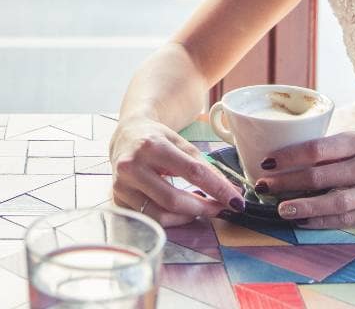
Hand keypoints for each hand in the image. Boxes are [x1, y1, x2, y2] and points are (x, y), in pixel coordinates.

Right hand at [109, 118, 243, 226]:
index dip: (218, 189)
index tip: (236, 201)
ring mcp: (122, 185)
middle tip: (219, 209)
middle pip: (174, 199)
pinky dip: (171, 219)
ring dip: (187, 216)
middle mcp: (132, 166)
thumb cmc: (157, 139)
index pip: (192, 172)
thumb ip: (205, 167)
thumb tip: (231, 192)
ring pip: (161, 215)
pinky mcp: (118, 200)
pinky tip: (179, 210)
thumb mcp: (182, 144)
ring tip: (199, 208)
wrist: (126, 135)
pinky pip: (150, 219)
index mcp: (152, 146)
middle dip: (203, 208)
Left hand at [256, 132, 354, 228]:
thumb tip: (287, 159)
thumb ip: (332, 149)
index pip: (316, 148)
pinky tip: (303, 220)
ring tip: (280, 209)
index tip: (266, 162)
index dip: (288, 156)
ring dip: (302, 206)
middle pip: (319, 175)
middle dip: (286, 182)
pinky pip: (346, 219)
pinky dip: (322, 221)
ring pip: (332, 201)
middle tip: (263, 186)